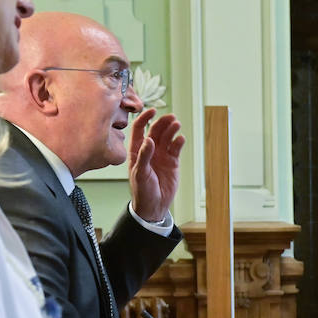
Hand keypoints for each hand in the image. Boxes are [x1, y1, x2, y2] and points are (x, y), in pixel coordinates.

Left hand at [127, 108, 184, 222]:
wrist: (154, 206)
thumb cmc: (142, 191)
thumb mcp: (140, 174)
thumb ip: (144, 156)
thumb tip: (149, 139)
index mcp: (137, 151)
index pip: (139, 129)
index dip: (144, 118)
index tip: (152, 110)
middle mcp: (149, 150)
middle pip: (155, 130)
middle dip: (162, 122)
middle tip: (170, 117)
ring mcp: (161, 155)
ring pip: (167, 137)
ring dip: (171, 129)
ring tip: (176, 124)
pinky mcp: (172, 162)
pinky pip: (176, 148)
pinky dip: (178, 142)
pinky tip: (180, 139)